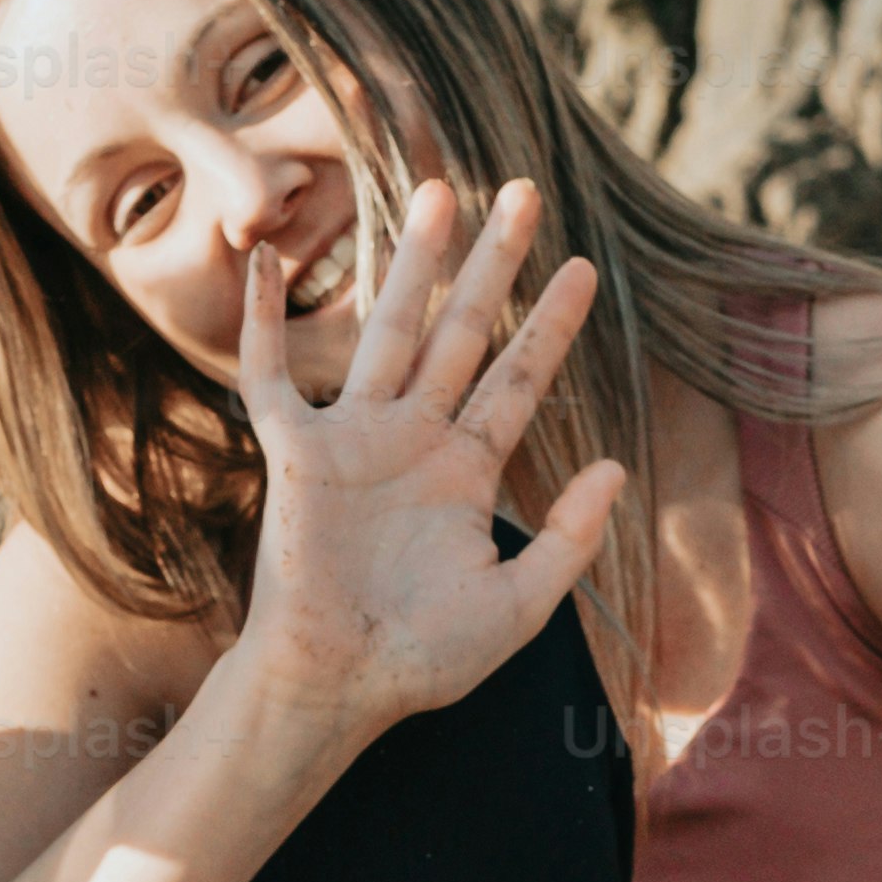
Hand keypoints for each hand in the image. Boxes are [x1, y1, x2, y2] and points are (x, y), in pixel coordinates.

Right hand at [222, 174, 626, 748]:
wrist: (335, 689)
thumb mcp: (519, 606)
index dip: (551, 325)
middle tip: (522, 192)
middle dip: (493, 264)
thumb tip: (615, 465)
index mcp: (465, 472)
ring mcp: (353, 441)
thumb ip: (568, 538)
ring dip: (412, 264)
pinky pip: (272, 377)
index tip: (584, 267)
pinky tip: (271, 263)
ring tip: (436, 192)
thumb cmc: (419, 661)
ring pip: (390, 331)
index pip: (517, 380)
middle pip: (463, 332)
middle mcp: (413, 441)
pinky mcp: (296, 456)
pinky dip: (266, 321)